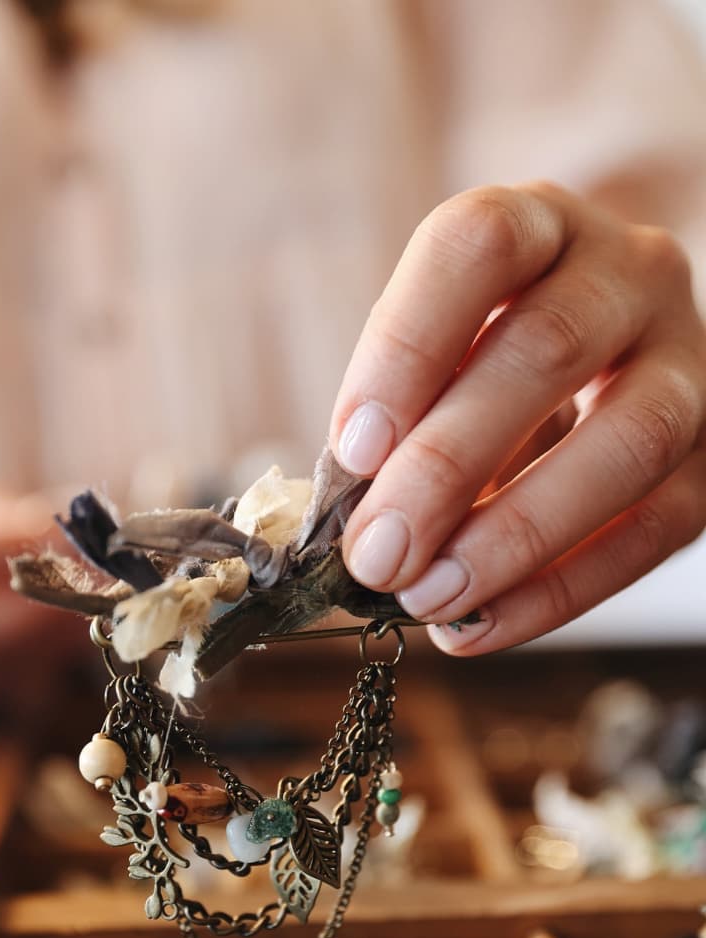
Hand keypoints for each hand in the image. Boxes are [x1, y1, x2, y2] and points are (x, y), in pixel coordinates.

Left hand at [330, 182, 705, 653]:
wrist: (603, 369)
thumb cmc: (488, 362)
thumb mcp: (438, 357)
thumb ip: (400, 416)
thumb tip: (359, 522)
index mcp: (539, 226)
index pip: (478, 247)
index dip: (407, 348)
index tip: (352, 452)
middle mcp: (628, 273)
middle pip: (549, 349)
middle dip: (448, 466)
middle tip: (379, 553)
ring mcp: (686, 360)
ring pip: (630, 439)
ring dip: (516, 534)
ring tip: (430, 597)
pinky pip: (657, 528)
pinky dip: (561, 590)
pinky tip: (482, 624)